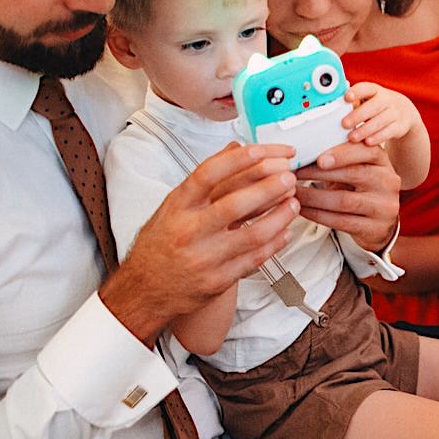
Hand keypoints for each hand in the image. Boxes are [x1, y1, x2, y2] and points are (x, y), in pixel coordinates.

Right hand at [101, 143, 298, 344]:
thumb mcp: (173, 206)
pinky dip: (275, 243)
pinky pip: (255, 259)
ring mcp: (205, 257)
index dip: (239, 160)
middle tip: (289, 176)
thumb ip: (204, 180)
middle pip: (235, 204)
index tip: (264, 151)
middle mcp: (189, 230)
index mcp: (177, 207)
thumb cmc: (161, 244)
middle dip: (268, 187)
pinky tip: (285, 231)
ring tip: (294, 203)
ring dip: (279, 216)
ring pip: (253, 235)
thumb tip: (233, 148)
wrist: (145, 291)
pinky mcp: (219, 280)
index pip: (208, 174)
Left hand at [294, 141, 401, 252]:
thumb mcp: (359, 170)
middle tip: (295, 173)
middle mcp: (388, 182)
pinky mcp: (374, 227)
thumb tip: (305, 150)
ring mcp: (384, 206)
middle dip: (320, 173)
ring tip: (294, 193)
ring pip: (344, 200)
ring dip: (313, 196)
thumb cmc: (362, 191)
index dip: (342, 153)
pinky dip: (318, 215)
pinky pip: (341, 221)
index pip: (366, 151)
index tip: (318, 158)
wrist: (381, 224)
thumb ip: (341, 158)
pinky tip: (303, 210)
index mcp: (382, 162)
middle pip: (354, 174)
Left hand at [342, 81, 424, 146]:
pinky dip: (378, 137)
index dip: (357, 92)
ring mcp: (395, 112)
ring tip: (352, 138)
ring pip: (381, 120)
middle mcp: (386, 100)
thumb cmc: (375, 106)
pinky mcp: (400, 126)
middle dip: (358, 115)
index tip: (346, 97)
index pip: (366, 88)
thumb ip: (352, 102)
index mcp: (374, 90)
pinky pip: (390, 131)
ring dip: (366, 129)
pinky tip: (368, 143)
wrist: (403, 112)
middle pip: (373, 106)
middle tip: (344, 124)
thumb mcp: (366, 100)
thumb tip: (329, 106)